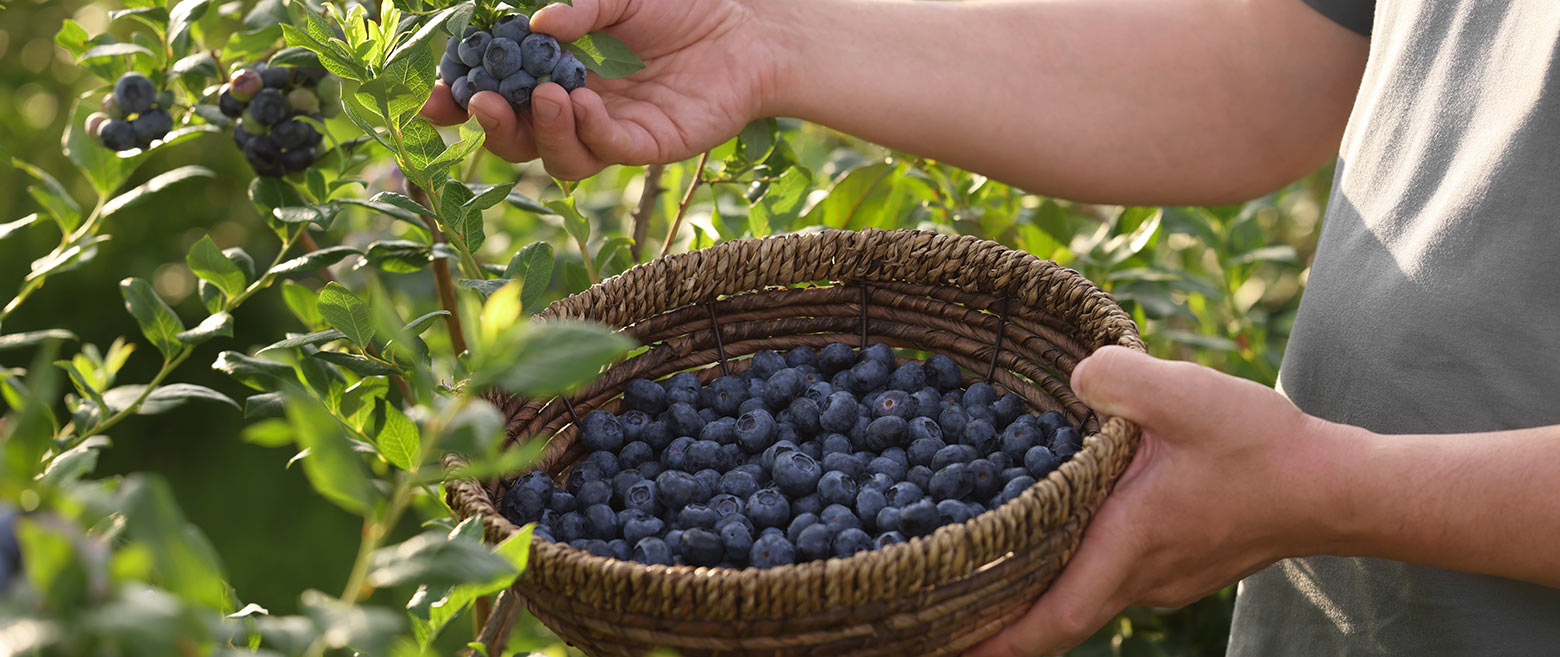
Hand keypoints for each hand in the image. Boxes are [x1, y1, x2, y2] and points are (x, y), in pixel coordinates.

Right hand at [420, 0, 789, 178]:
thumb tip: (534, 25)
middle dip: (492, 125)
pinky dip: (590, 131)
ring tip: (548, 95)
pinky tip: (587, 103)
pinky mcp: (648, 147)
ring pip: (558, 157)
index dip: (460, 102)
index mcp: (554, 72)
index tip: (434, 102)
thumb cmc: (676, 5)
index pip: (497, 96)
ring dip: (543, 131)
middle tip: (483, 102)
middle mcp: (575, 109)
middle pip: (517, 139)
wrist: (745, 25)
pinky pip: (608, 151)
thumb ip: (577, 8)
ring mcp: (610, 133)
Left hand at [967, 347, 1349, 656]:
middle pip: (1060, 615)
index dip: (998, 641)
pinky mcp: (1182, 566)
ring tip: (993, 558)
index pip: (1054, 618)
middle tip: (946, 605)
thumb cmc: (1264, 447)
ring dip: (1043, 584)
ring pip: (1088, 592)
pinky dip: (1081, 561)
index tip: (948, 646)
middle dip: (1003, 618)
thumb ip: (1118, 378)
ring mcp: (1164, 579)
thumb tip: (1075, 377)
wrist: (1338, 487)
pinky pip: (1117, 574)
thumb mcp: (1186, 393)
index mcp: (1129, 545)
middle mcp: (1142, 577)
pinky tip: (1068, 523)